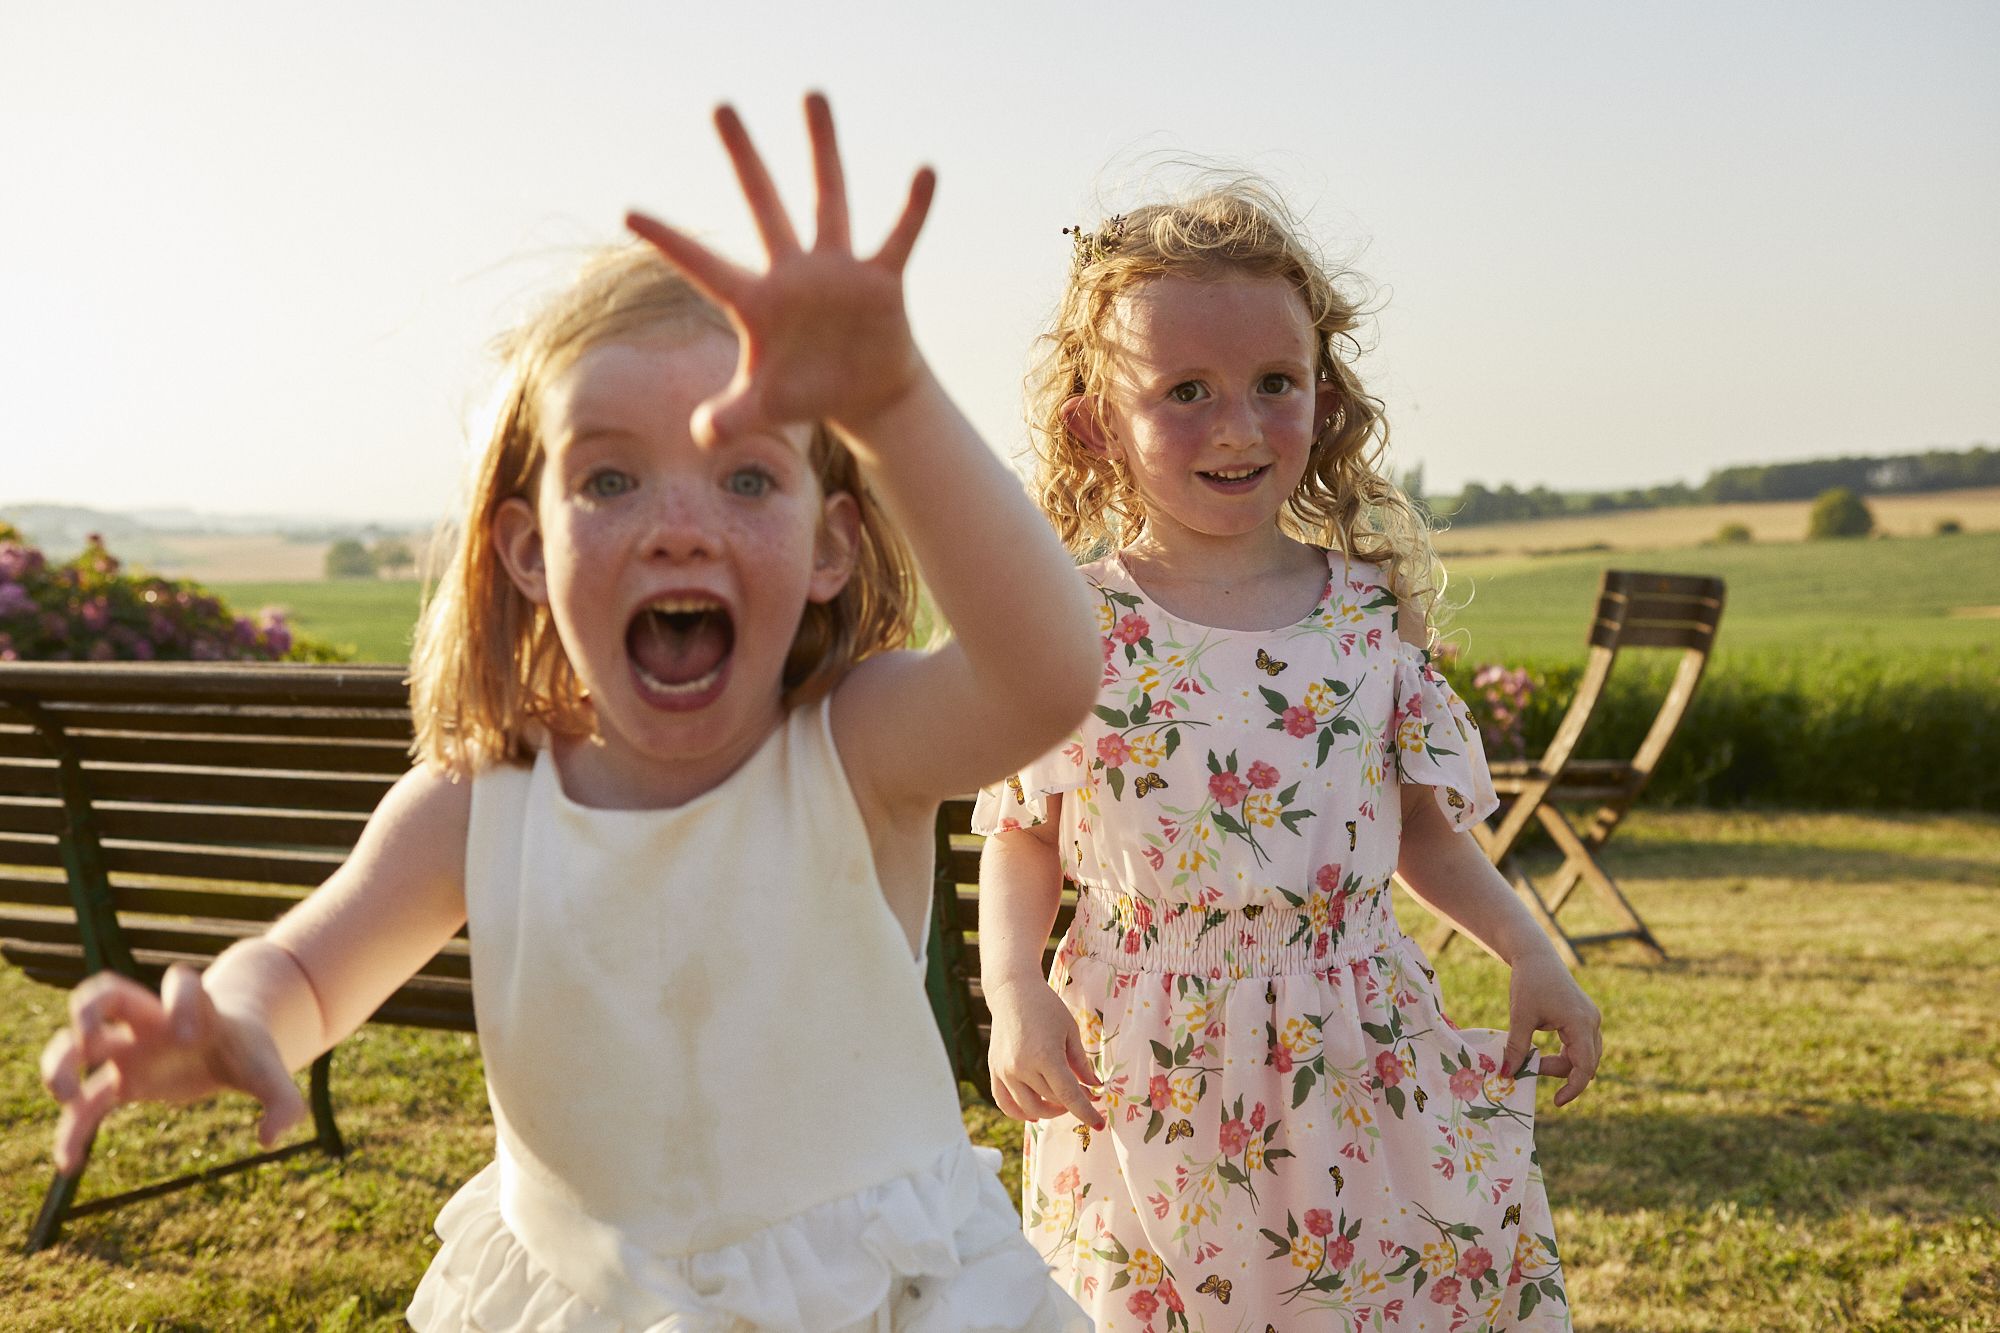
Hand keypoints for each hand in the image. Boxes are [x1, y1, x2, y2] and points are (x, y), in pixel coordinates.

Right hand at [39, 964, 306, 1173]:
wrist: (229, 1044)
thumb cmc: (249, 1052)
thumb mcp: (273, 1075)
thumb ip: (284, 1105)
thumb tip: (269, 1141)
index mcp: (196, 1009)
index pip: (182, 983)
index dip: (181, 1000)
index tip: (188, 1035)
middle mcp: (153, 1022)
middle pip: (106, 994)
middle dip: (88, 1009)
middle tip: (89, 1040)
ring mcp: (131, 1050)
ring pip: (76, 1044)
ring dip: (60, 1064)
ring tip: (67, 1096)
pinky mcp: (121, 1082)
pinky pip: (87, 1104)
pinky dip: (73, 1131)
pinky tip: (69, 1165)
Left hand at [626, 93, 935, 446]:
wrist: (863, 393)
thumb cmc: (804, 395)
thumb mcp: (764, 410)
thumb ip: (730, 417)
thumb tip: (702, 435)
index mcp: (756, 302)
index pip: (703, 265)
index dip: (669, 242)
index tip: (627, 213)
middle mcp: (793, 273)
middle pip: (764, 204)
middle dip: (743, 158)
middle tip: (720, 106)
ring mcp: (836, 270)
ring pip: (828, 198)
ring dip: (822, 148)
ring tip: (812, 94)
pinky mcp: (880, 279)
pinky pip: (898, 237)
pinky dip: (913, 209)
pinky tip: (925, 173)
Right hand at [986, 977, 1103, 1128]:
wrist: (1013, 992)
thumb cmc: (1046, 1007)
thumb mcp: (1070, 1031)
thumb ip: (1081, 1063)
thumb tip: (1094, 1087)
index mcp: (1045, 1055)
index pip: (1068, 1095)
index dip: (1086, 1112)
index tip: (1099, 1125)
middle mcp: (1022, 1067)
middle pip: (1052, 1100)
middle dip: (1072, 1103)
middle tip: (1085, 1095)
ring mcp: (1005, 1071)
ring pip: (1030, 1107)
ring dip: (1049, 1111)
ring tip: (1061, 1103)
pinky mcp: (995, 1071)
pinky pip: (1005, 1103)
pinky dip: (1020, 1113)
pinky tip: (1034, 1113)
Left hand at [1504, 949, 1602, 1107]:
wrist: (1535, 955)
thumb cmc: (1528, 982)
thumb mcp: (1520, 1017)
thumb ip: (1517, 1047)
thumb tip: (1508, 1075)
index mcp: (1581, 1024)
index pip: (1585, 1067)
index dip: (1573, 1088)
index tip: (1556, 1102)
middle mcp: (1592, 1023)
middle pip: (1585, 1064)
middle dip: (1560, 1074)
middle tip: (1531, 1071)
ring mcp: (1590, 1020)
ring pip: (1583, 1056)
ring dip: (1561, 1064)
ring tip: (1532, 1060)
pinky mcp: (1584, 1018)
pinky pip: (1579, 1046)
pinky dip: (1564, 1055)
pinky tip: (1542, 1055)